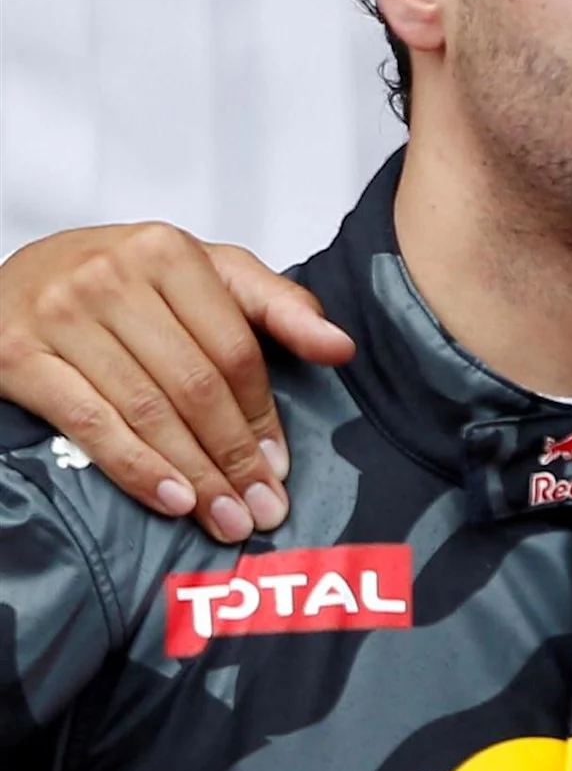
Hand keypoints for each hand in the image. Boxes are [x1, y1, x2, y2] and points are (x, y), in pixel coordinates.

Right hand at [0, 224, 352, 537]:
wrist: (14, 278)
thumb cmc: (123, 280)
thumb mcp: (205, 273)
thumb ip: (277, 304)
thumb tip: (341, 347)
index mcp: (169, 252)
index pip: (234, 350)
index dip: (262, 415)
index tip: (281, 466)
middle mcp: (112, 278)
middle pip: (194, 386)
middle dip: (234, 457)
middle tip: (261, 509)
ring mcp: (60, 316)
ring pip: (145, 411)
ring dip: (192, 475)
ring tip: (224, 518)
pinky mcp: (16, 355)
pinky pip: (88, 423)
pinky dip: (133, 467)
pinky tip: (169, 500)